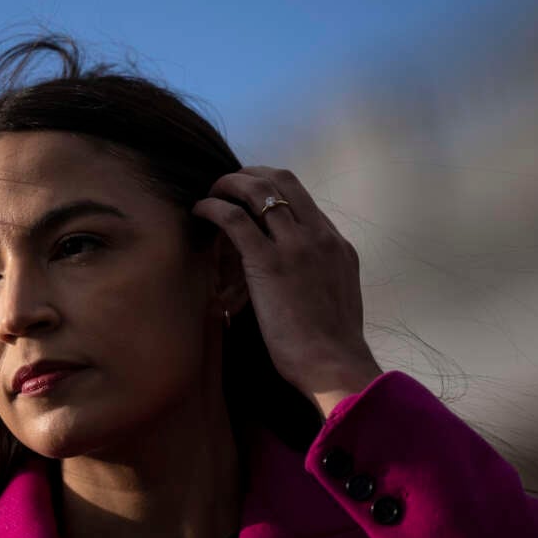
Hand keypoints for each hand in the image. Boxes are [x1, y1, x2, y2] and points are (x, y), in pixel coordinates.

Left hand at [192, 166, 381, 414]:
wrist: (334, 363)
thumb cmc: (332, 345)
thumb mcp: (336, 297)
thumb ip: (321, 275)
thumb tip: (300, 277)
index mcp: (336, 244)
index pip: (302, 198)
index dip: (272, 189)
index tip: (251, 194)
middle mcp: (318, 236)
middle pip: (282, 181)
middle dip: (251, 174)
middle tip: (228, 184)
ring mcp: (295, 245)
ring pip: (258, 191)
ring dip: (229, 184)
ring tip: (211, 192)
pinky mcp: (268, 262)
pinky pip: (235, 219)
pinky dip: (214, 208)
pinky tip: (201, 212)